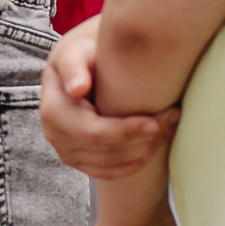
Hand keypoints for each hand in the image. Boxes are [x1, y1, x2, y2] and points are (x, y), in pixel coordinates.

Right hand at [40, 18, 178, 176]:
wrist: (78, 69)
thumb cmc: (82, 56)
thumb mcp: (76, 52)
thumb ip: (74, 65)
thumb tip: (77, 89)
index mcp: (53, 110)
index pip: (93, 132)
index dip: (126, 132)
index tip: (154, 123)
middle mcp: (55, 135)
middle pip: (106, 151)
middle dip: (142, 141)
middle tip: (171, 121)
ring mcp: (66, 152)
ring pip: (111, 165)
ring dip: (143, 151)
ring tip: (167, 129)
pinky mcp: (79, 160)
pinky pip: (108, 173)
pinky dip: (132, 165)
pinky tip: (152, 149)